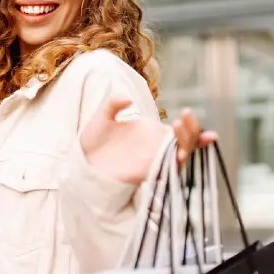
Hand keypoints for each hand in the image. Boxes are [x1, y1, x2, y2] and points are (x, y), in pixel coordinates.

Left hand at [80, 96, 216, 184]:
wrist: (82, 160)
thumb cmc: (94, 140)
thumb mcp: (103, 116)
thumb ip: (114, 103)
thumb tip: (129, 100)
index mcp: (153, 133)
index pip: (179, 130)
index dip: (191, 124)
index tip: (188, 112)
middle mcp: (157, 147)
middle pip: (186, 142)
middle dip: (192, 131)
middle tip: (185, 116)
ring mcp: (153, 161)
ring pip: (181, 156)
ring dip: (186, 144)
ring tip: (176, 127)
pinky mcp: (146, 174)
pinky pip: (167, 170)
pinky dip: (175, 163)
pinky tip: (178, 153)